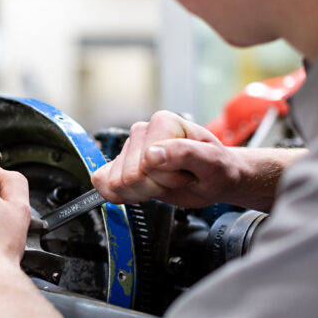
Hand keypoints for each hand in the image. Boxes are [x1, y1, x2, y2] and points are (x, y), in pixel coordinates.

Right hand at [91, 110, 244, 207]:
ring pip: (116, 182)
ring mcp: (129, 148)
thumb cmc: (216, 168)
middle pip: (130, 175)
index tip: (186, 174)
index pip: (147, 161)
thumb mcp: (212, 162)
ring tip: (164, 182)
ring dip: (143, 192)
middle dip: (155, 186)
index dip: (168, 177)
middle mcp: (142, 132)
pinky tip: (144, 190)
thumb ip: (184, 153)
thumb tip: (152, 153)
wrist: (214, 179)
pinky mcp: (120, 165)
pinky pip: (101, 182)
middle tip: (176, 180)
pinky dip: (121, 195)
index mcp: (163, 123)